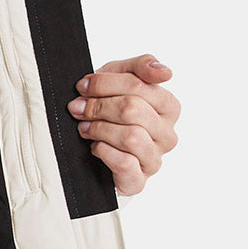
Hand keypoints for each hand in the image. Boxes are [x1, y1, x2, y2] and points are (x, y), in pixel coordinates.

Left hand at [67, 53, 180, 195]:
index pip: (138, 85)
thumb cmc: (110, 107)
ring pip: (131, 136)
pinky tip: (95, 146)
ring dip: (100, 128)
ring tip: (85, 127)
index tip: (84, 86)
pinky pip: (125, 163)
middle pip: (132, 109)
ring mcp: (155, 159)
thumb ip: (142, 66)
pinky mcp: (138, 182)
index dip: (105, 84)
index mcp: (169, 107)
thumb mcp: (121, 78)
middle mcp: (167, 134)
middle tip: (78, 107)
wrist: (92, 143)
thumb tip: (165, 72)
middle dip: (99, 106)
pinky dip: (104, 151)